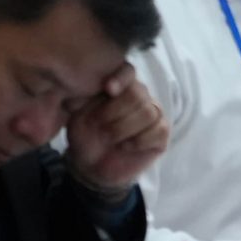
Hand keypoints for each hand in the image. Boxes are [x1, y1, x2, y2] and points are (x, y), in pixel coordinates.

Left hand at [64, 65, 168, 193]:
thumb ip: (90, 98)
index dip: (121, 78)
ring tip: (110, 138)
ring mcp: (154, 114)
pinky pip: (159, 130)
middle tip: (100, 126)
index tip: (108, 89)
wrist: (91, 167)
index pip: (128, 72)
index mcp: (120, 88)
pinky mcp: (161, 135)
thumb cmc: (85, 138)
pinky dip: (139, 140)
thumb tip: (102, 86)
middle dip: (115, 112)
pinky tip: (126, 146)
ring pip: (148, 112)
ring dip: (124, 128)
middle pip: (137, 94)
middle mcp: (140, 97)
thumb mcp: (80, 117)